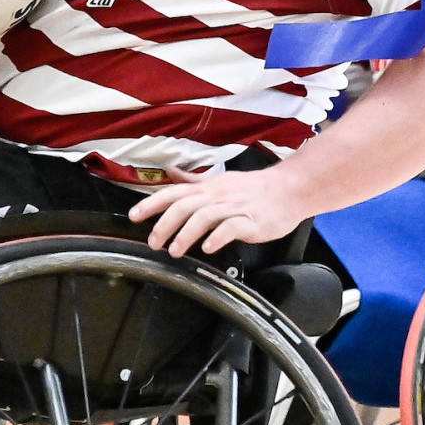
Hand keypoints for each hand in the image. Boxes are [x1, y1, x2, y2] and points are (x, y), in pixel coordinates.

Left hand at [128, 167, 307, 257]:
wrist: (290, 189)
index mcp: (207, 187)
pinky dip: (217, 237)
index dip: (152, 203)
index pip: (174, 192)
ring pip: (204, 216)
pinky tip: (207, 248)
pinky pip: (231, 228)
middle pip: (184, 206)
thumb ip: (193, 180)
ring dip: (185, 234)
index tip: (134, 215)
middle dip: (164, 224)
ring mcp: (234, 208)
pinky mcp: (251, 222)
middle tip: (153, 242)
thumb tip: (170, 173)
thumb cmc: (253, 188)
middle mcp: (217, 195)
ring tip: (175, 251)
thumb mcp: (219, 180)